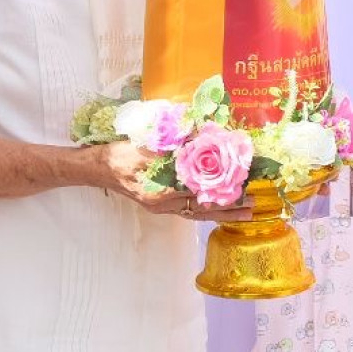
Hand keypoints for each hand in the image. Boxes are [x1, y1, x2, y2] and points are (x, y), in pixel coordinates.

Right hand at [86, 142, 250, 221]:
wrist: (98, 168)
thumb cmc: (119, 154)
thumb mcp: (146, 146)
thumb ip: (173, 146)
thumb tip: (201, 138)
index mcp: (160, 192)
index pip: (199, 192)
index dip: (222, 187)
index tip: (242, 182)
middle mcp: (163, 205)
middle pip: (203, 208)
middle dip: (230, 207)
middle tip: (254, 205)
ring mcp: (162, 208)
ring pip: (198, 213)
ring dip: (223, 212)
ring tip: (246, 213)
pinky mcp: (161, 206)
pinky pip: (189, 211)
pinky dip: (207, 210)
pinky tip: (221, 210)